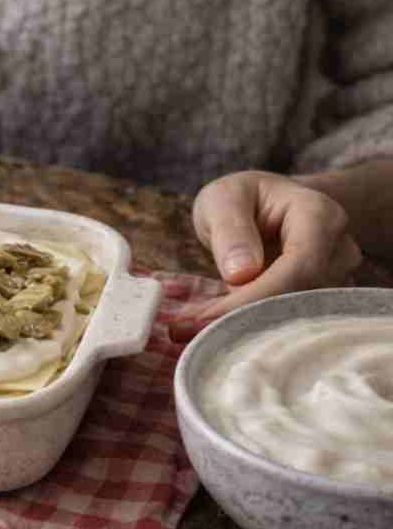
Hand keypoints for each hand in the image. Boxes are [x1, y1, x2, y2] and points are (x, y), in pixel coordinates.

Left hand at [169, 170, 362, 340]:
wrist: (267, 204)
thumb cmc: (243, 197)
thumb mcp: (224, 199)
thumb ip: (230, 230)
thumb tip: (241, 275)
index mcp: (319, 215)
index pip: (299, 266)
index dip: (256, 296)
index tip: (209, 316)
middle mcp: (338, 249)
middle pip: (300, 296)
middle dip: (245, 317)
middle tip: (188, 331)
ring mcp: (335, 277)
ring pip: (295, 314)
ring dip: (245, 325)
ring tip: (194, 327)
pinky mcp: (319, 299)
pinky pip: (287, 318)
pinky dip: (250, 325)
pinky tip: (214, 327)